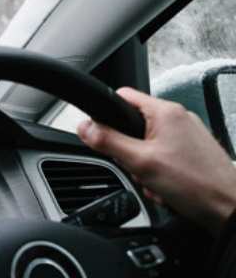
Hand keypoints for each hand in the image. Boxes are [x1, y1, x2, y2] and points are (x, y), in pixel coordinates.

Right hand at [78, 87, 235, 234]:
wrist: (229, 209)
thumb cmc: (195, 184)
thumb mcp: (140, 162)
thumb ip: (108, 141)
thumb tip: (84, 127)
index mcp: (165, 112)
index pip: (122, 96)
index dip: (106, 114)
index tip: (101, 134)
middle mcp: (178, 118)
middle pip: (133, 125)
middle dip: (128, 151)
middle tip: (138, 168)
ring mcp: (187, 135)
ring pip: (147, 144)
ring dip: (144, 166)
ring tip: (155, 182)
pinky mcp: (192, 151)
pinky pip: (163, 156)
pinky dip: (158, 172)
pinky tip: (165, 187)